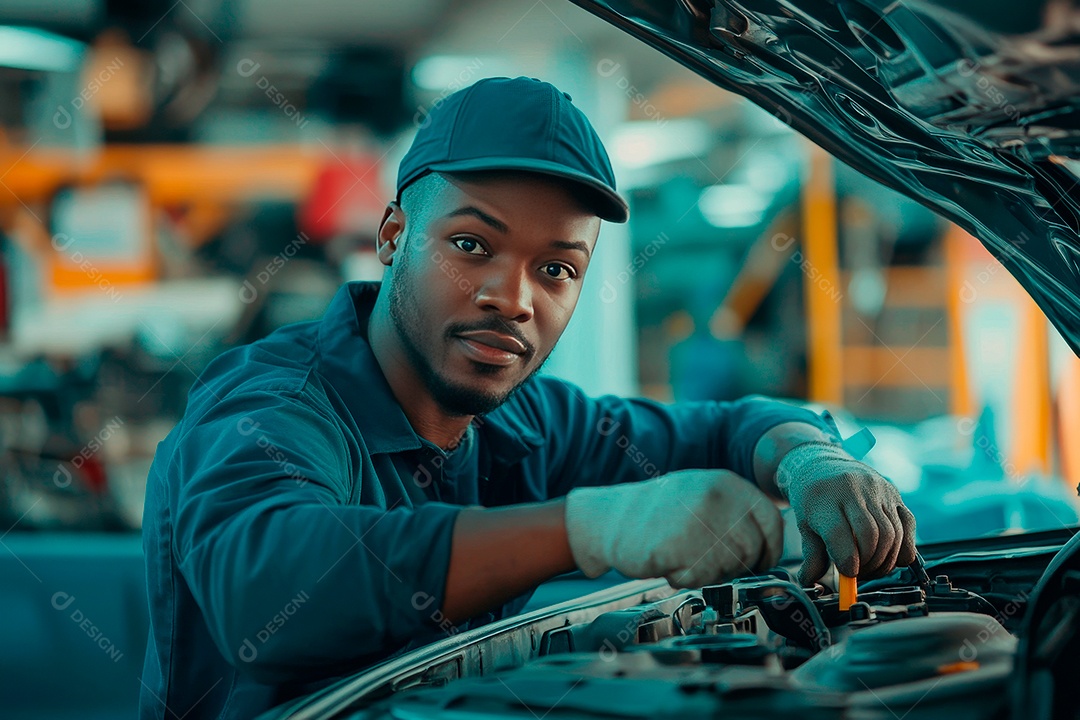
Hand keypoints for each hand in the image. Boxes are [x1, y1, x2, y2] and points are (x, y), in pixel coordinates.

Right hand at [563, 469, 783, 587]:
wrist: (608, 519)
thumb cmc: (657, 514)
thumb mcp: (703, 496)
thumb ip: (737, 514)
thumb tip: (770, 548)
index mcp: (726, 482)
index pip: (771, 521)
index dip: (770, 549)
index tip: (759, 561)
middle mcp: (716, 496)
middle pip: (752, 549)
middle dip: (734, 566)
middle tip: (707, 562)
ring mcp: (697, 519)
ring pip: (728, 567)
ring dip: (708, 573)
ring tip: (683, 557)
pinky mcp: (678, 545)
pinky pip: (700, 577)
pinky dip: (686, 578)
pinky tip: (669, 563)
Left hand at [776, 442, 915, 584]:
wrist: (823, 464)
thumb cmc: (813, 498)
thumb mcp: (804, 524)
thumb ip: (811, 555)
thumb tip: (810, 581)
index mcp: (825, 499)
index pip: (839, 534)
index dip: (847, 561)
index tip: (848, 574)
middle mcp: (853, 490)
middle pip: (871, 535)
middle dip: (869, 563)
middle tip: (860, 573)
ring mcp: (877, 490)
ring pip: (892, 533)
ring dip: (885, 560)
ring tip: (871, 566)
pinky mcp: (894, 493)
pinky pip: (908, 525)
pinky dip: (903, 547)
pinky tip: (890, 555)